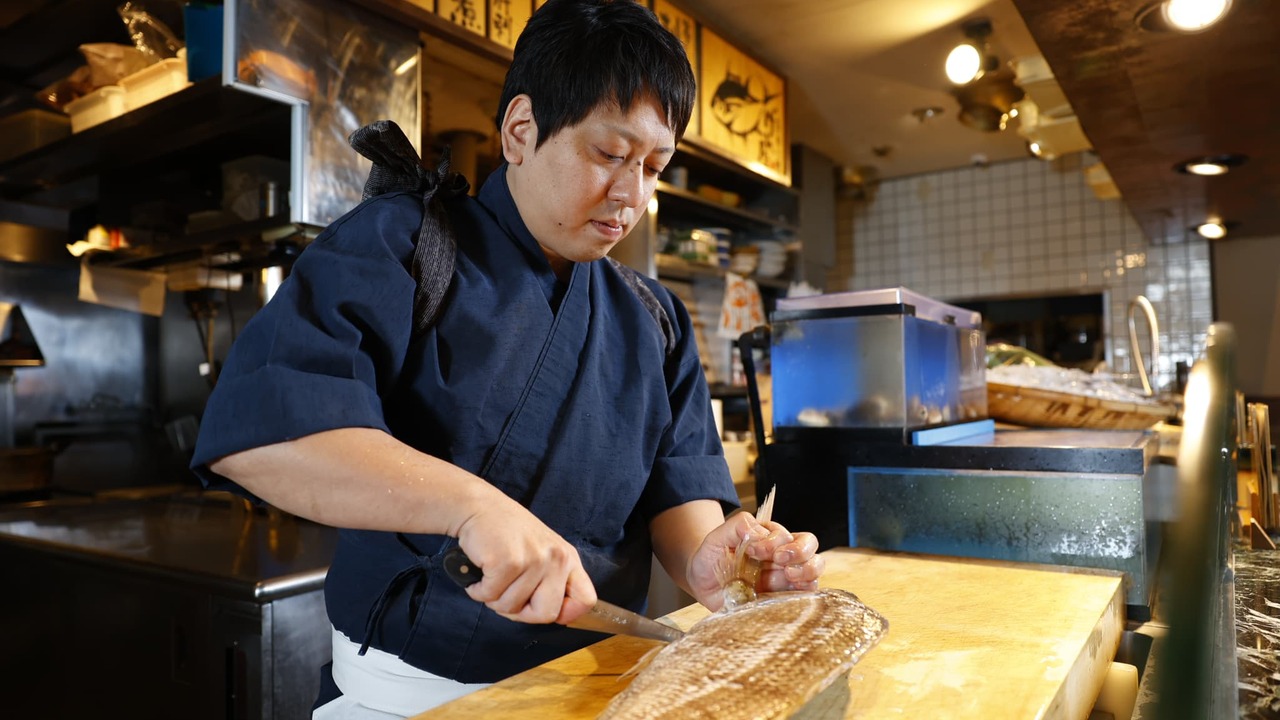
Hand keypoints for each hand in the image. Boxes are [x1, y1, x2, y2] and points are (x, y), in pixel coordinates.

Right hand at [453, 493, 596, 625]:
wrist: (479, 507)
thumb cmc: (506, 534)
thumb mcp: (541, 552)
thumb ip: (550, 579)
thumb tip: (554, 616)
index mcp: (568, 558)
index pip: (586, 599)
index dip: (565, 613)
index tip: (540, 607)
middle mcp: (557, 558)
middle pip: (546, 614)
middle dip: (520, 613)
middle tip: (505, 596)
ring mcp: (534, 559)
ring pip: (511, 607)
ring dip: (493, 598)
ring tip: (491, 576)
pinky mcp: (509, 561)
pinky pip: (490, 596)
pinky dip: (478, 590)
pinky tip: (480, 573)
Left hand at [686, 512, 824, 610]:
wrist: (703, 583)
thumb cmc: (711, 556)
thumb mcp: (717, 536)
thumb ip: (738, 526)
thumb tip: (761, 535)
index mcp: (769, 537)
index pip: (785, 534)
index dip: (774, 541)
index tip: (754, 550)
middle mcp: (782, 554)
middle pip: (810, 545)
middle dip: (799, 551)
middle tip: (779, 559)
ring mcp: (785, 576)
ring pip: (815, 568)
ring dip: (807, 570)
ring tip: (788, 575)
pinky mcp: (783, 596)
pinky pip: (806, 594)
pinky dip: (804, 591)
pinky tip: (788, 592)